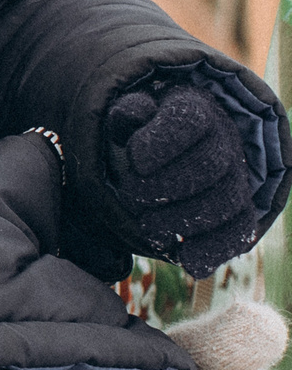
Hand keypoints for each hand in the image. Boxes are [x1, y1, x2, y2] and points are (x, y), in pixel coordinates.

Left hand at [105, 81, 263, 275]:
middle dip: (168, 186)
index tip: (136, 161)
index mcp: (193, 109)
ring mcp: (237, 179)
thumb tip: (133, 114)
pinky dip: (215, 249)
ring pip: (227, 201)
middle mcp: (223, 141)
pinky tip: (187, 260)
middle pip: (210, 165)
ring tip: (148, 227)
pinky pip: (239, 232)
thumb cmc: (141, 132)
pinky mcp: (241, 213)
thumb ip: (127, 115)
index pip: (188, 119)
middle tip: (133, 198)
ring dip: (185, 220)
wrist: (168, 154)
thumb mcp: (128, 117)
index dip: (162, 141)